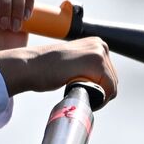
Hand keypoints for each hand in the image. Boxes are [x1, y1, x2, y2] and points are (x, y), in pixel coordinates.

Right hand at [0, 38, 118, 104]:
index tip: (82, 90)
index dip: (98, 89)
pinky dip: (99, 98)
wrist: (31, 65)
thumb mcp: (72, 62)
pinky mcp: (97, 62)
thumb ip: (86, 67)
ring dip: (97, 95)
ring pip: (111, 86)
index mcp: (96, 44)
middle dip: (99, 92)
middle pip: (113, 80)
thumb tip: (97, 82)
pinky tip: (81, 93)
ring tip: (77, 89)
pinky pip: (109, 89)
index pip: (109, 75)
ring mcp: (100, 52)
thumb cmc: (46, 68)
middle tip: (77, 91)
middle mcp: (100, 45)